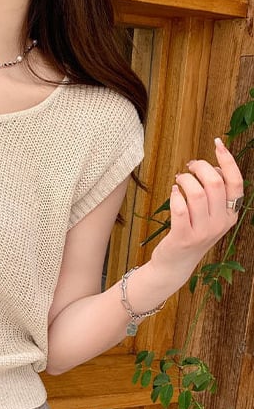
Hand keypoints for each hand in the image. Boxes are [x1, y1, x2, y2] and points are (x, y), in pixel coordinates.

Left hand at [149, 137, 243, 280]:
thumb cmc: (191, 234)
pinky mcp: (184, 236)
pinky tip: (173, 192)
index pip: (236, 182)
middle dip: (199, 167)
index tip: (217, 144)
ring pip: (196, 193)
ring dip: (184, 180)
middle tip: (188, 167)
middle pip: (214, 183)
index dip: (227, 160)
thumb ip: (214, 195)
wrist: (175, 265)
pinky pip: (180, 208)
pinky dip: (175, 195)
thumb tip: (212, 168)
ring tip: (178, 180)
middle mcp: (221, 223)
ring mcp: (203, 231)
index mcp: (231, 215)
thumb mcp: (210, 216)